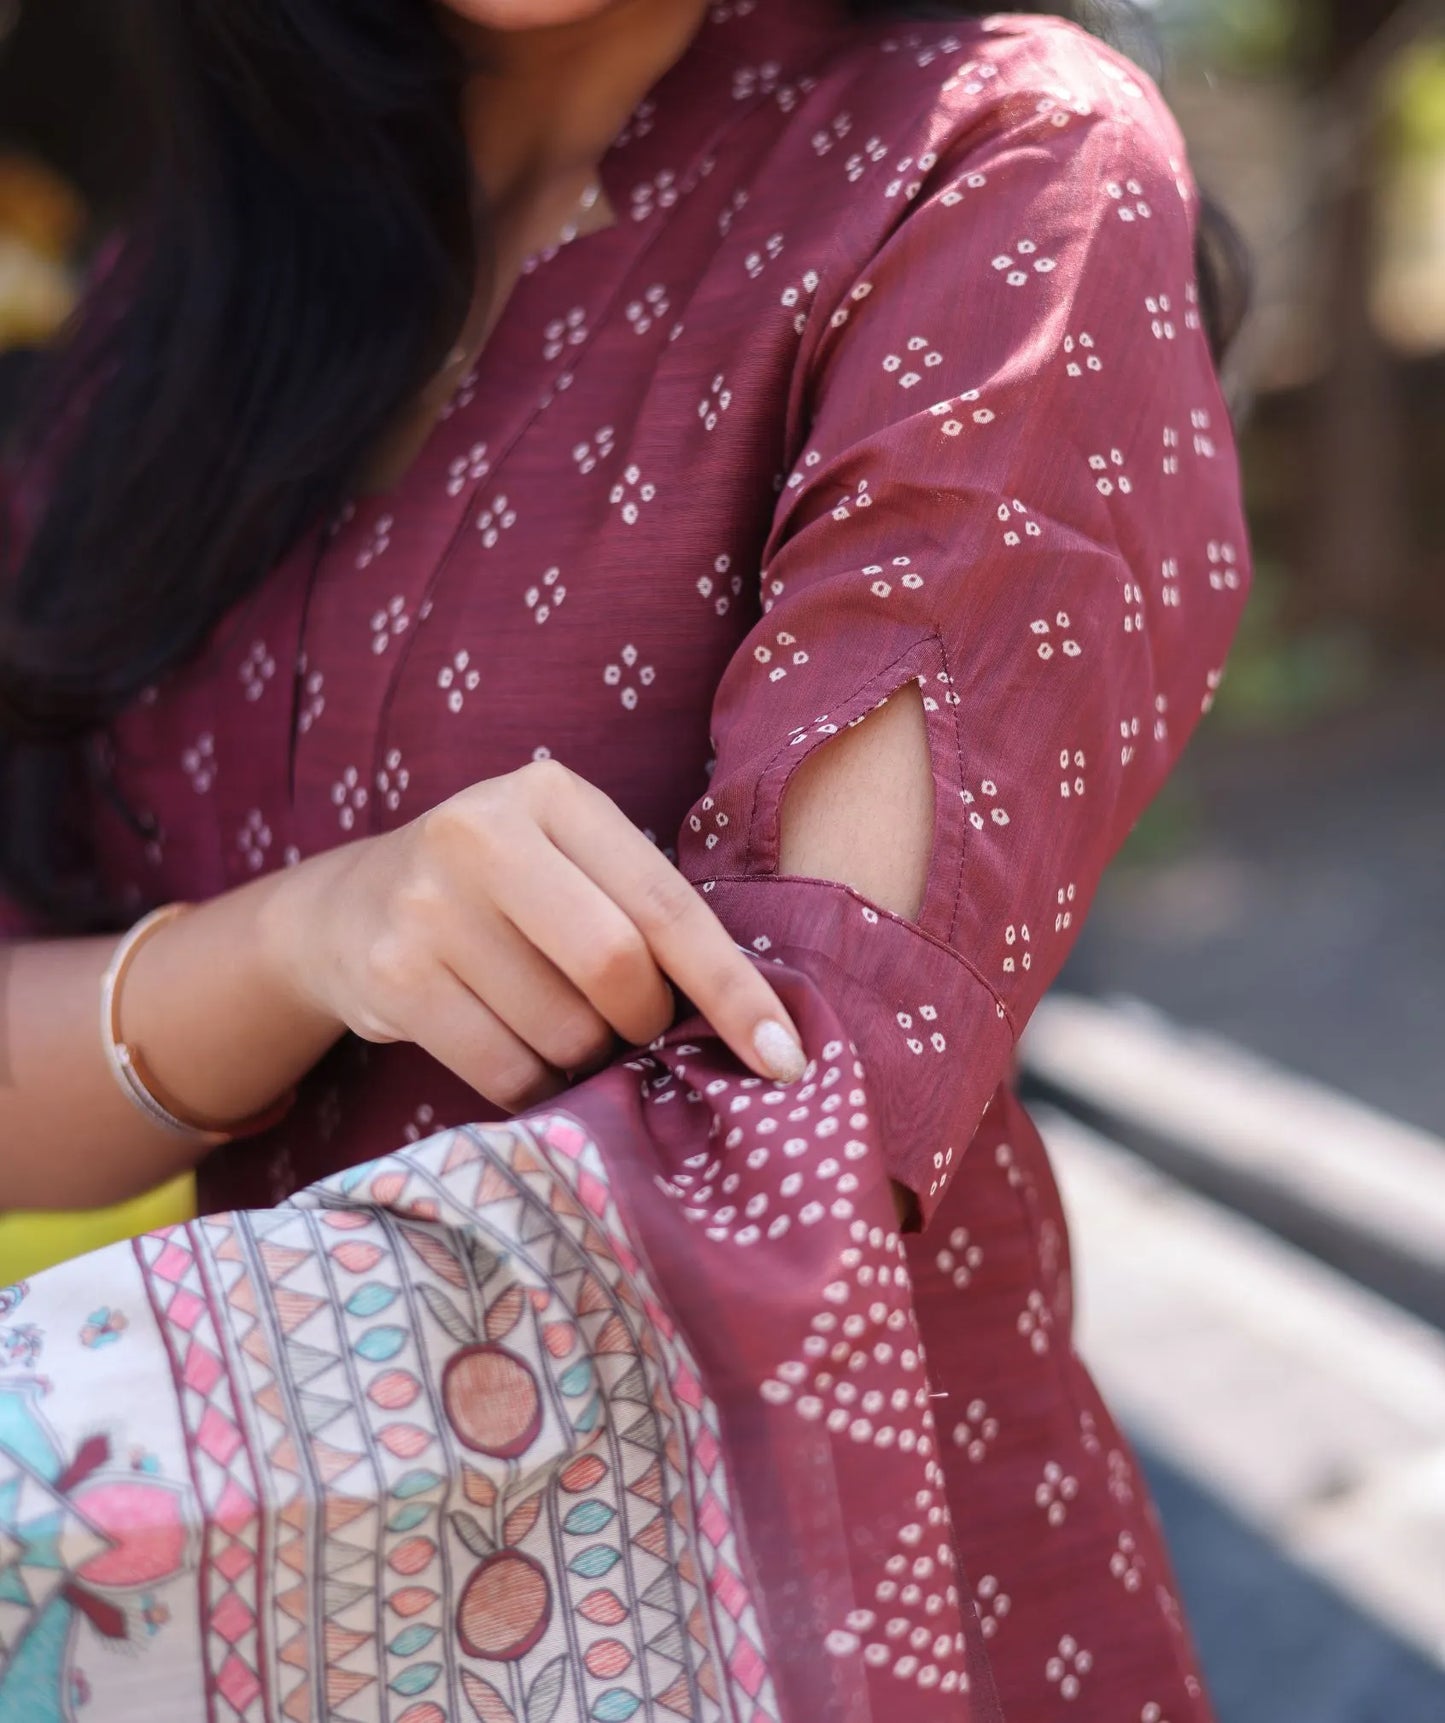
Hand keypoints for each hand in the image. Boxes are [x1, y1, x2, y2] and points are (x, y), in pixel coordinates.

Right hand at [266, 759, 807, 1112]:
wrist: (350, 908)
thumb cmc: (505, 894)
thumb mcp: (571, 864)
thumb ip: (646, 915)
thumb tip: (759, 1029)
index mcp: (552, 795)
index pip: (667, 906)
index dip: (734, 989)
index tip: (786, 1057)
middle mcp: (482, 834)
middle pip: (616, 968)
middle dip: (644, 1022)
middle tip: (632, 1028)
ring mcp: (427, 905)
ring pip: (562, 1031)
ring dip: (585, 1058)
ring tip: (558, 1026)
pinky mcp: (390, 976)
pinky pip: (505, 1071)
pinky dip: (536, 1087)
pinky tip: (522, 1056)